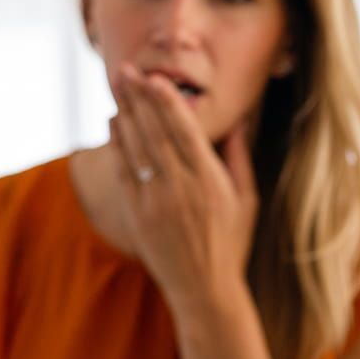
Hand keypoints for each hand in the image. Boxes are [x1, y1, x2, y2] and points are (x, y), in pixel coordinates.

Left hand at [110, 63, 258, 317]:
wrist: (204, 290)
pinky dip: (117, 144)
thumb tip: (238, 119)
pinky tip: (113, 122)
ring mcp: (155, 201)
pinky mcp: (137, 214)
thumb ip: (238, 156)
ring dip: (125, 112)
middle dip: (139, 97)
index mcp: (209, 179)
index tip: (155, 77)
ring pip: (136, 147)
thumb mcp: (246, 198)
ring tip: (117, 85)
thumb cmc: (230, 243)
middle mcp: (180, 187)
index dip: (166, 102)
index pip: (183, 131)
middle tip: (126, 68)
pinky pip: (124, 171)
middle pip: (154, 132)